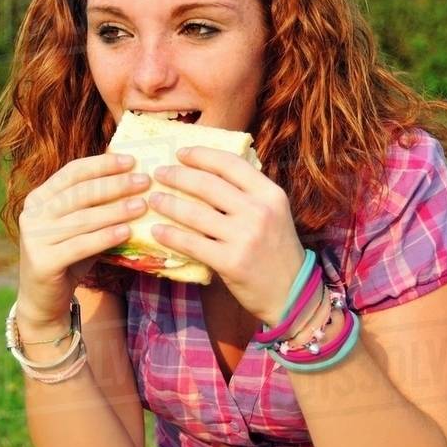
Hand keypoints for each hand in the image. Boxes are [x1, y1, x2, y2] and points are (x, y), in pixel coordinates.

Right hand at [17, 152, 149, 323]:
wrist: (44, 300)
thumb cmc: (69, 256)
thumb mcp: (80, 226)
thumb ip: (96, 204)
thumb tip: (133, 177)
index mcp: (39, 197)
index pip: (72, 172)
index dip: (102, 164)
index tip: (131, 160)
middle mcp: (32, 214)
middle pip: (79, 193)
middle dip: (114, 185)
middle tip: (144, 181)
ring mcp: (33, 238)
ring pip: (82, 219)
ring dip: (115, 210)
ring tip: (142, 205)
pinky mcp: (42, 262)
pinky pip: (80, 245)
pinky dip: (105, 237)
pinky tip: (128, 231)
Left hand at [148, 145, 305, 324]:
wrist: (292, 293)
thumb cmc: (277, 250)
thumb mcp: (274, 213)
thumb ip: (249, 193)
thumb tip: (209, 171)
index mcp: (270, 193)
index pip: (230, 163)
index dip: (202, 155)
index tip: (180, 153)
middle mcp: (259, 211)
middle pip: (208, 184)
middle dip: (178, 175)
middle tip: (159, 173)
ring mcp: (244, 237)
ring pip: (195, 213)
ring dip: (168, 203)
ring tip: (154, 200)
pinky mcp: (231, 262)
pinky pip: (192, 243)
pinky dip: (170, 235)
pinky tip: (157, 230)